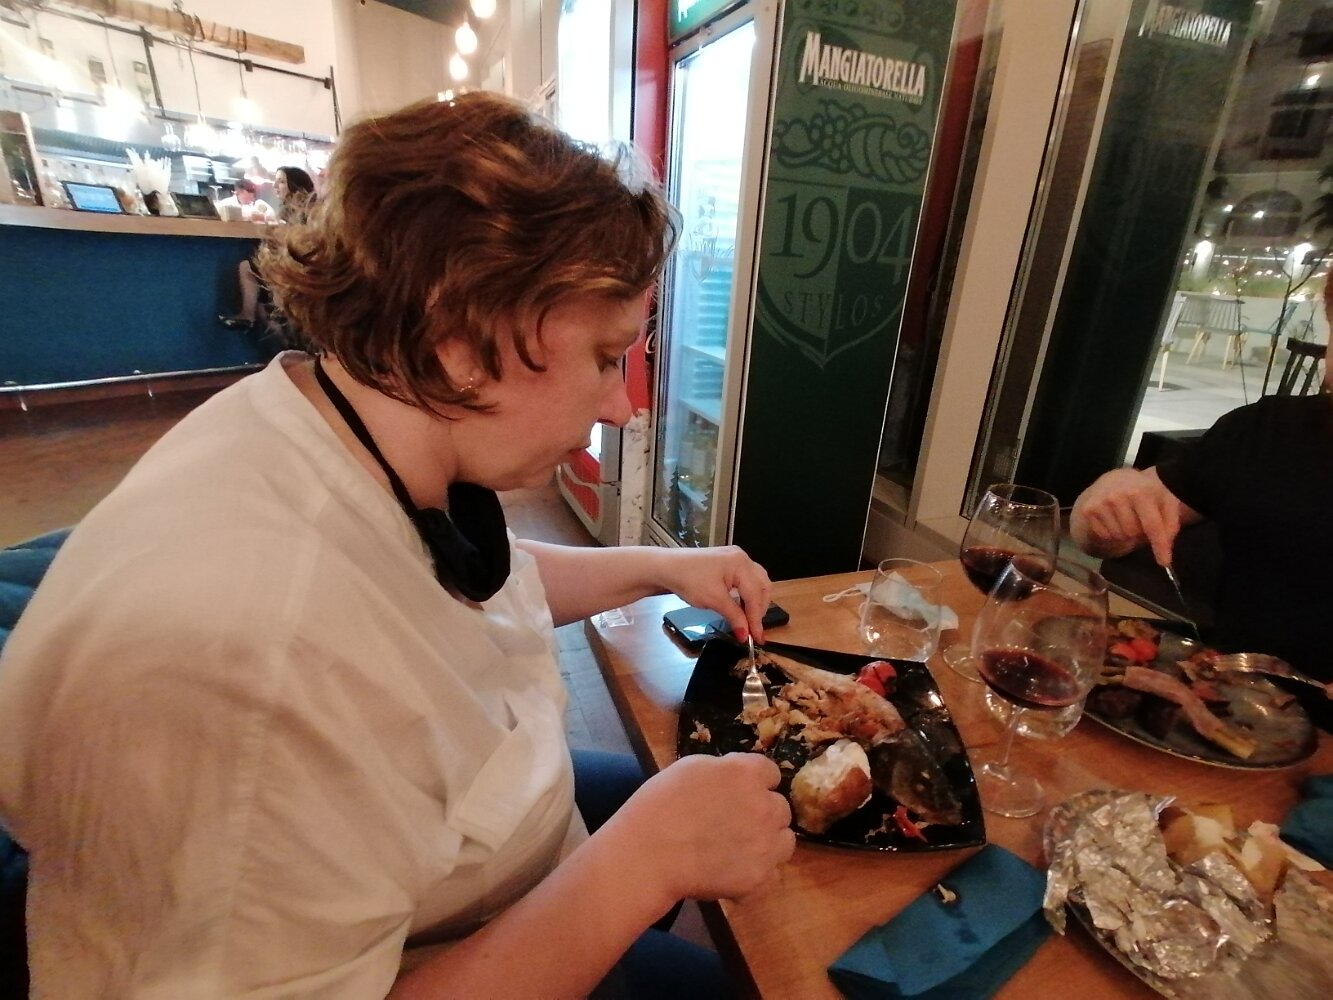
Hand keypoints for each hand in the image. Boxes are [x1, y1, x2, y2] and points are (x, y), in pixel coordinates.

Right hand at [615, 753, 793, 902]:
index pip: (771, 774)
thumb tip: (736, 778)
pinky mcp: (759, 877)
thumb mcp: (691, 769)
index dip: (755, 784)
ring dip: (768, 844)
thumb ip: (724, 770)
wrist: (648, 854)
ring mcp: (766, 844)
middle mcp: (765, 806)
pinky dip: (753, 876)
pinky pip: (770, 875)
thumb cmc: (659, 805)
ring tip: (739, 852)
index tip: (740, 795)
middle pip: (781, 808)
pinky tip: (730, 875)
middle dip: (763, 815)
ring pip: (784, 842)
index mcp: (747, 774)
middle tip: (735, 826)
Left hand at [655, 546, 771, 641]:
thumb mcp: (713, 600)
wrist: (666, 568)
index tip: (756, 638)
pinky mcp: (727, 563)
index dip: (756, 618)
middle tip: (753, 629)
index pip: (755, 594)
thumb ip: (734, 616)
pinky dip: (746, 595)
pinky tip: (741, 606)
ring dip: (755, 602)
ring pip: (756, 582)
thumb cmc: (689, 580)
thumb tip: (745, 635)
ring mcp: (735, 559)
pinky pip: (746, 580)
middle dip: (759, 608)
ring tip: (748, 620)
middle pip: (762, 586)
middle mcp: (742, 558)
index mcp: (741, 564)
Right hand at [1071, 467, 1181, 565]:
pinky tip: (1112, 520)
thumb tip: (1165, 550)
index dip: (1159, 545)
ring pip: (1119, 536)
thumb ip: (1170, 524)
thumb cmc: (1142, 494)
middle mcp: (1117, 495)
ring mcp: (1100, 502)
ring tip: (1125, 519)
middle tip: (1138, 520)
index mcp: (1140, 491)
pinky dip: (1111, 533)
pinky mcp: (1088, 511)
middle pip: (1134, 533)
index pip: (1152, 524)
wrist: (1111, 481)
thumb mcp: (1163, 501)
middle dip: (1139, 533)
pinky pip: (1105, 535)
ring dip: (1125, 533)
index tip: (1165, 562)